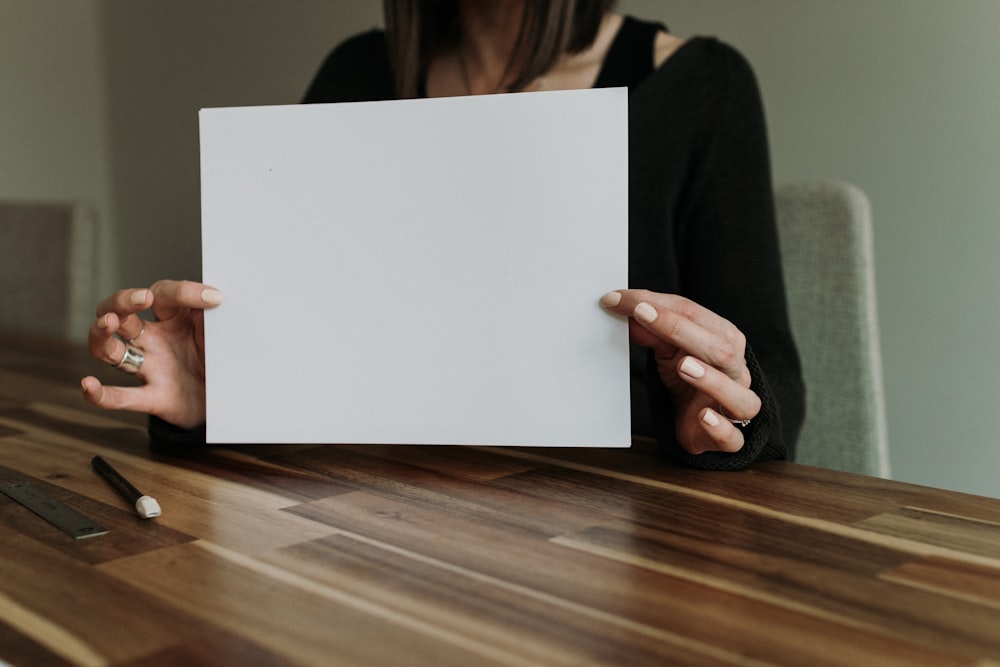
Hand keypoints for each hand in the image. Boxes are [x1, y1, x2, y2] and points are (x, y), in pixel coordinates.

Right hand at [81, 280, 222, 428]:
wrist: (226, 400)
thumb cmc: (218, 359)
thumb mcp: (219, 334)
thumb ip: (213, 317)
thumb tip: (213, 295)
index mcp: (173, 319)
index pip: (163, 295)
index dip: (183, 291)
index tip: (214, 298)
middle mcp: (153, 340)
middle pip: (120, 313)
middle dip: (124, 301)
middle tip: (144, 297)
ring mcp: (148, 368)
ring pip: (109, 350)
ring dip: (102, 335)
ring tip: (109, 323)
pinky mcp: (153, 398)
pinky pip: (121, 398)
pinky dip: (101, 394)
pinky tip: (89, 385)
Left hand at [601, 289, 760, 454]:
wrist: (696, 420)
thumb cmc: (688, 378)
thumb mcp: (667, 351)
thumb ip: (651, 332)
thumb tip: (625, 307)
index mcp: (725, 340)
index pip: (696, 316)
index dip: (660, 307)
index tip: (622, 300)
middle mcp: (737, 372)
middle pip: (722, 350)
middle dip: (681, 331)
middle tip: (643, 317)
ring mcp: (736, 406)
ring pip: (740, 396)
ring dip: (712, 380)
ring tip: (684, 366)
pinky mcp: (728, 438)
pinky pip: (732, 437)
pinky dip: (720, 427)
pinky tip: (704, 416)